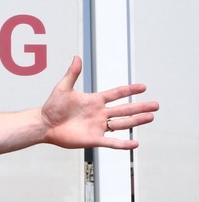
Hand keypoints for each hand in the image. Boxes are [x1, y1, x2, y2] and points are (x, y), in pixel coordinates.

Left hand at [40, 56, 158, 149]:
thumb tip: (77, 57)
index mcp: (95, 101)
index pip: (116, 94)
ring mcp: (98, 126)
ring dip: (136, 121)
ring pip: (122, 124)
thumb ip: (72, 74)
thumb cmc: (51, 107)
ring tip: (151, 117)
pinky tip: (135, 143)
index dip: (129, 90)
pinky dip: (123, 144)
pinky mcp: (93, 139)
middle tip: (156, 105)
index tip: (143, 87)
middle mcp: (99, 113)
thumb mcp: (63, 88)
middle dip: (140, 107)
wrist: (44, 124)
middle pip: (124, 109)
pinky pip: (111, 143)